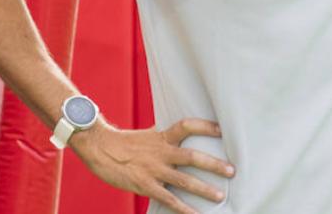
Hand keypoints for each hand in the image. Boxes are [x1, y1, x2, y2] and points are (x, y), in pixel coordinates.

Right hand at [70, 117, 235, 213]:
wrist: (99, 149)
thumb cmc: (126, 142)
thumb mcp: (149, 134)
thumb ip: (167, 136)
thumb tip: (184, 133)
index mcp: (162, 137)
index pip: (187, 126)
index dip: (205, 126)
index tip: (222, 129)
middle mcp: (161, 152)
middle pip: (191, 157)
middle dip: (213, 165)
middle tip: (231, 170)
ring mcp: (153, 170)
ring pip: (183, 181)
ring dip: (203, 189)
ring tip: (220, 196)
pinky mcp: (145, 186)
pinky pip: (168, 200)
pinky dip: (183, 209)